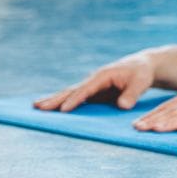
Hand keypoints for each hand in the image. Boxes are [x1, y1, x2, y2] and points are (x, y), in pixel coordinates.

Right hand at [34, 53, 155, 111]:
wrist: (142, 67)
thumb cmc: (142, 73)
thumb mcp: (141, 82)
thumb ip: (132, 94)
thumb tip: (122, 106)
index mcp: (103, 75)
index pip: (86, 89)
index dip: (75, 100)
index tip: (63, 110)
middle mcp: (93, 80)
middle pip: (71, 91)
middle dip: (55, 99)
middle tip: (36, 107)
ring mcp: (91, 87)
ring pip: (70, 94)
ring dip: (54, 101)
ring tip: (35, 107)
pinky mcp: (93, 93)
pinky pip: (76, 99)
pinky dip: (63, 104)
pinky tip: (51, 110)